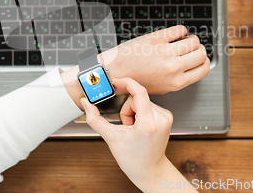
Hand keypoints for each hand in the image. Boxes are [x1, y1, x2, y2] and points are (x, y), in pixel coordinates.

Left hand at [61, 25, 209, 110]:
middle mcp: (173, 68)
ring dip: (191, 39)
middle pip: (202, 53)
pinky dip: (180, 30)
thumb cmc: (135, 80)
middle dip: (199, 49)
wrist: (114, 72)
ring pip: (194, 40)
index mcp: (177, 82)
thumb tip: (192, 66)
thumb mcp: (162, 87)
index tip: (199, 58)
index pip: (205, 68)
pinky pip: (180, 29)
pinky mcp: (156, 39)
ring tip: (183, 40)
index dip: (204, 61)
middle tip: (191, 48)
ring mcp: (165, 52)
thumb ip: (179, 78)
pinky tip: (175, 33)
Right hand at [81, 77, 196, 192]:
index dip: (126, 83)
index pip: (139, 92)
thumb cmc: (133, 159)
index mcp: (148, 124)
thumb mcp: (111, 138)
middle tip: (126, 126)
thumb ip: (95, 119)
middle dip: (127, 109)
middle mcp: (160, 119)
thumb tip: (86, 103)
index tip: (117, 82)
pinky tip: (140, 127)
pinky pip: (149, 105)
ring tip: (134, 129)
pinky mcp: (167, 117)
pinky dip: (141, 113)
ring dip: (134, 111)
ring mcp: (165, 117)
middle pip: (137, 98)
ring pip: (142, 100)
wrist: (150, 170)